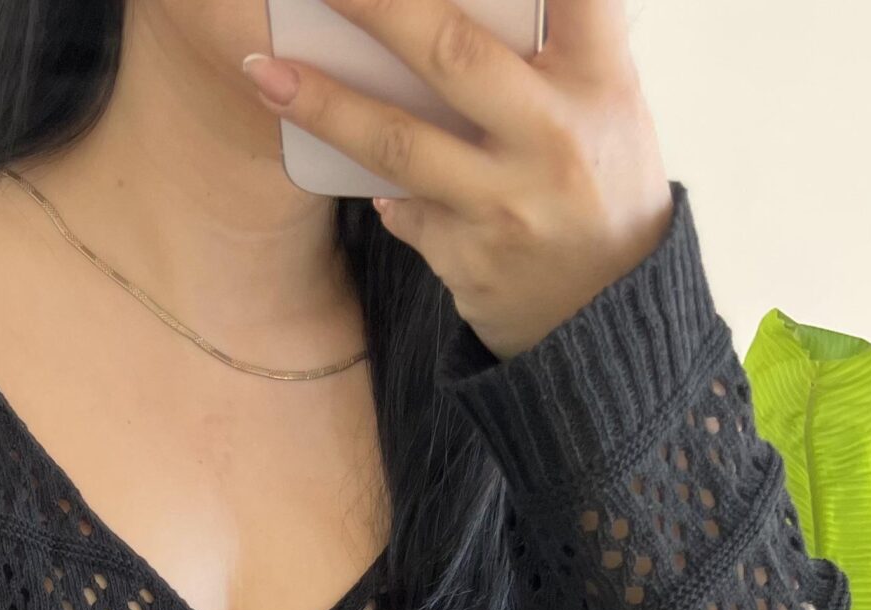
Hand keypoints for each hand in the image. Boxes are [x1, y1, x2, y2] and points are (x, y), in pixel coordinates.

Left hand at [241, 0, 673, 359]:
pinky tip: (325, 144)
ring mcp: (507, 203)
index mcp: (600, 79)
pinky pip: (399, 205)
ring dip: (324, 105)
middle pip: (450, 54)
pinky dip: (367, 177)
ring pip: (400, 143)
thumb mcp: (607, 102)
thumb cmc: (598, 183)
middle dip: (374, 6)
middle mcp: (554, 136)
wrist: (607, 317)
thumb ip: (557, 45)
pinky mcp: (468, 256)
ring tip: (264, 73)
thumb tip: (454, 5)